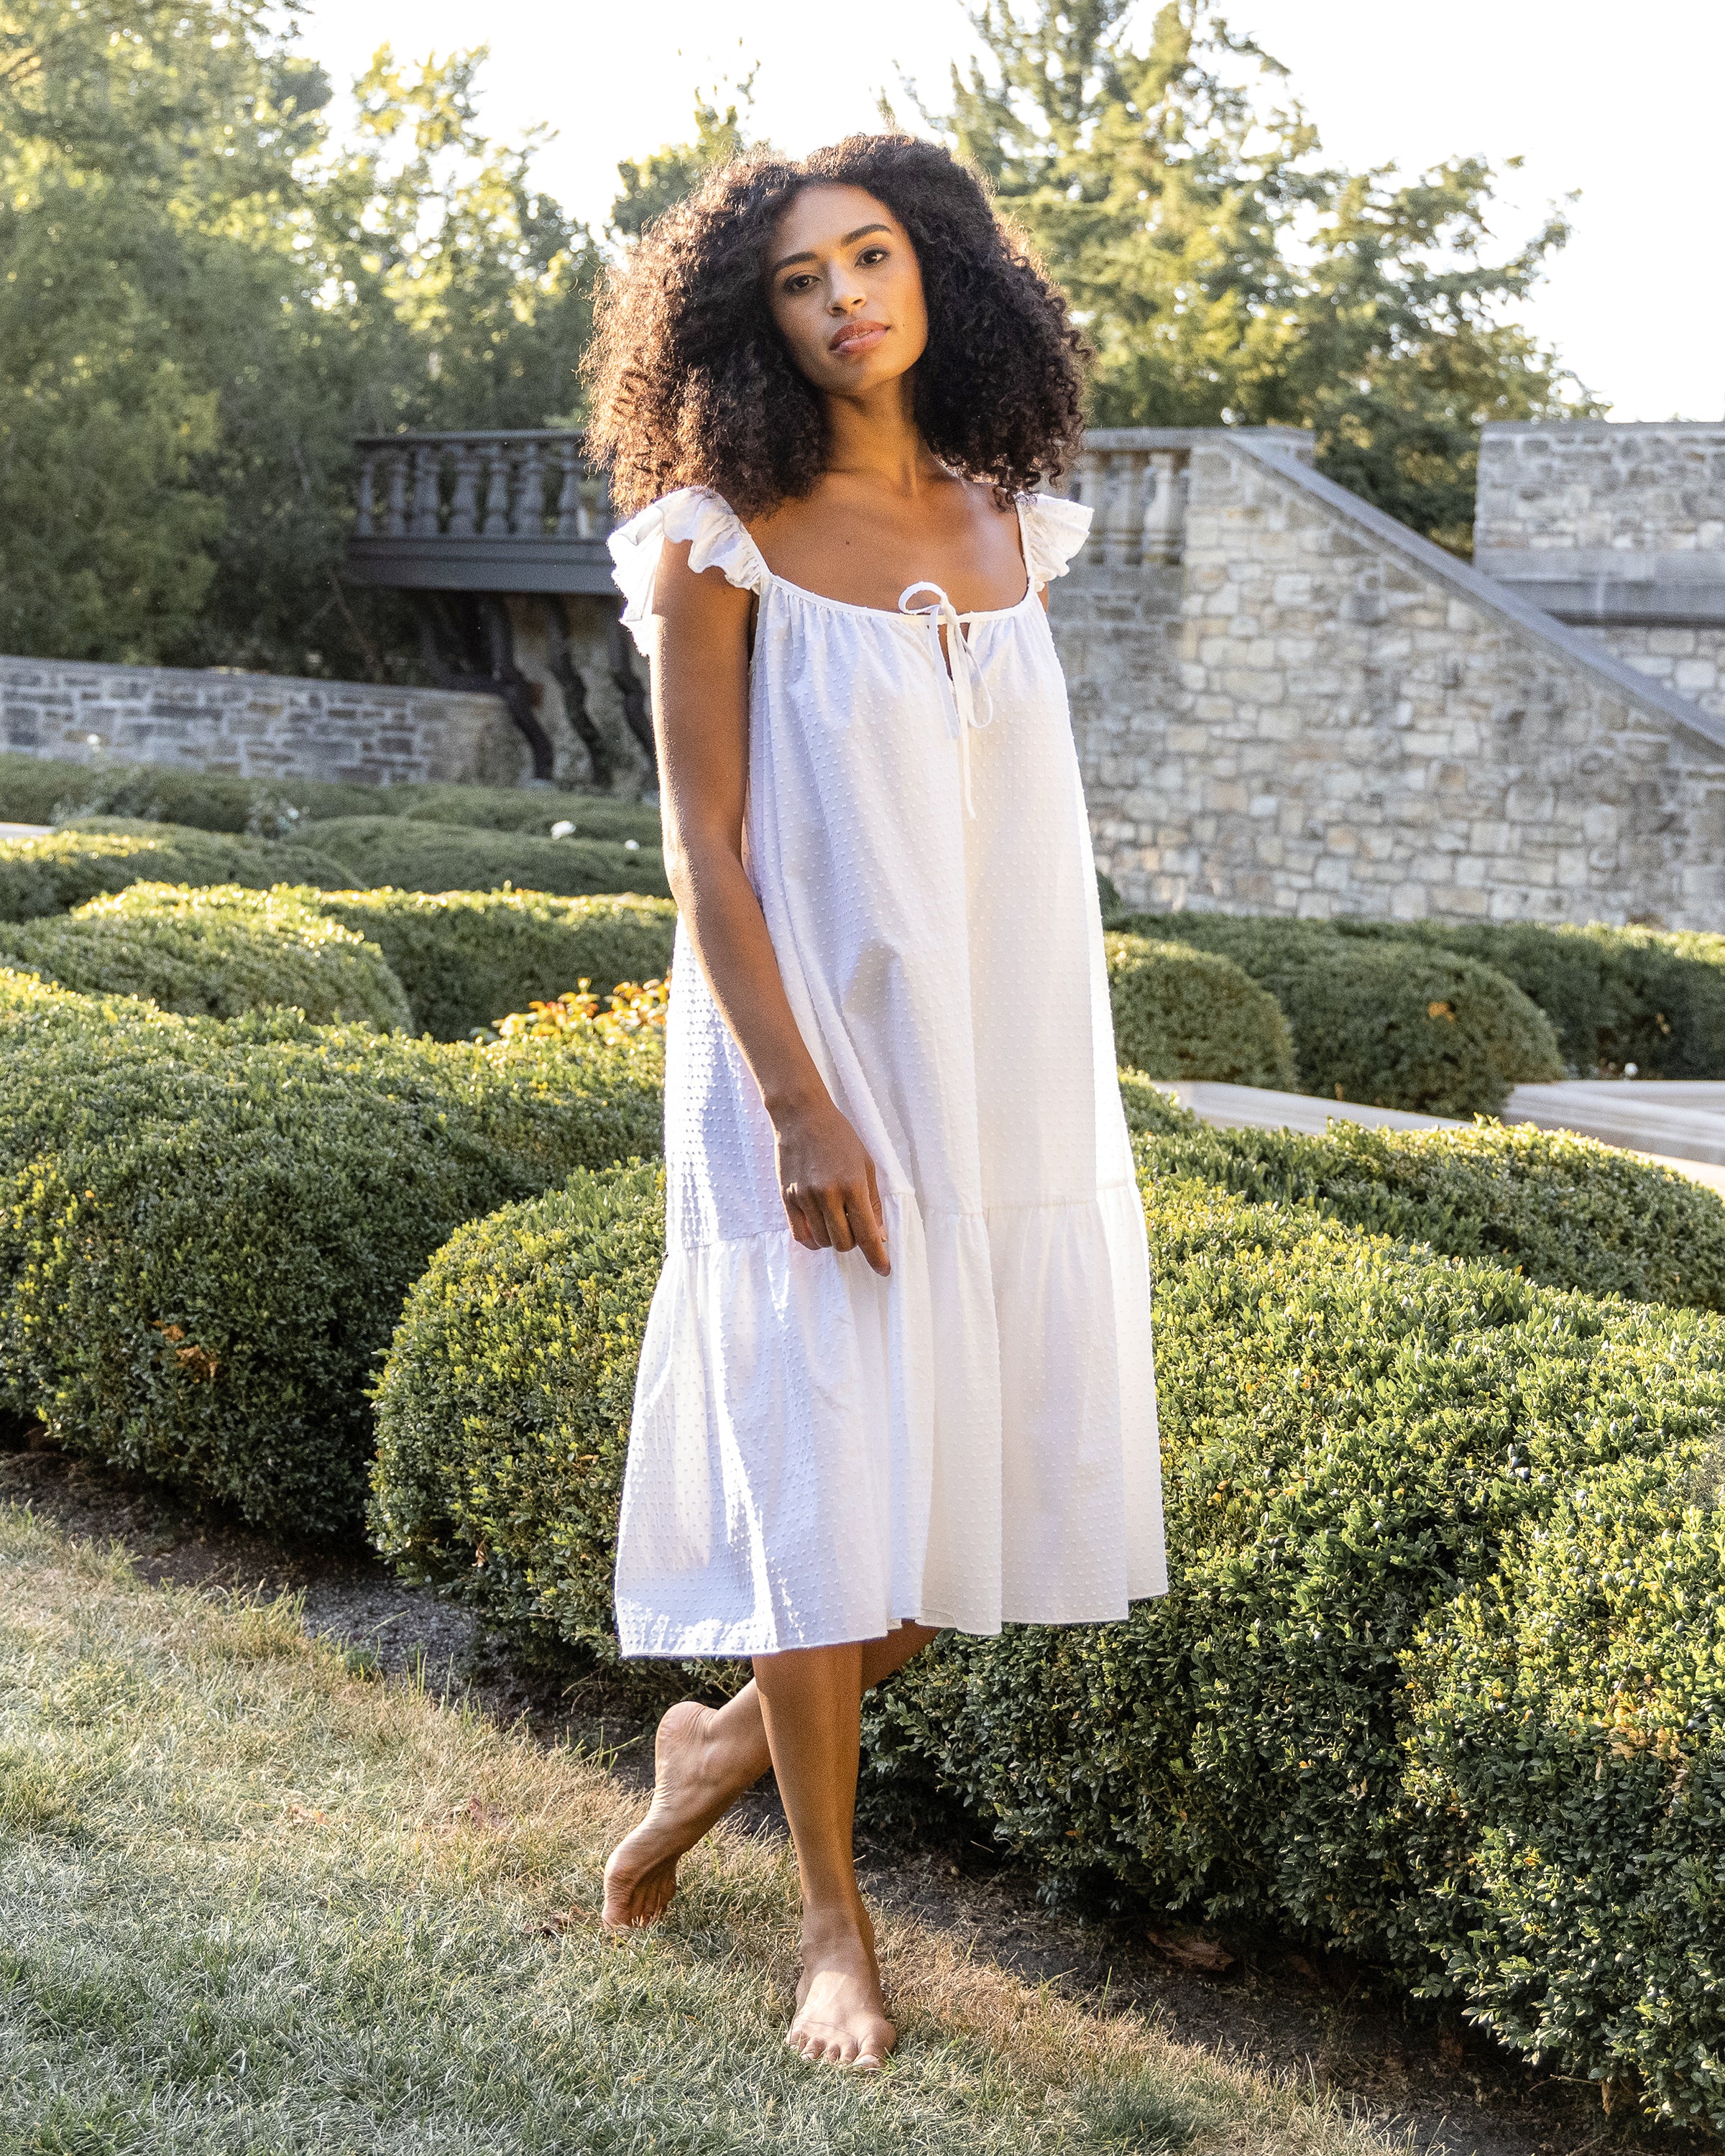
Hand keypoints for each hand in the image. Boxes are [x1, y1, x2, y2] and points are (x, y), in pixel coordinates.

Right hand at [772, 1095, 889, 1276]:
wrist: (802, 1116)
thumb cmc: (839, 1137)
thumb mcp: (866, 1164)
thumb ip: (872, 1202)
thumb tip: (880, 1235)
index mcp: (853, 1185)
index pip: (867, 1234)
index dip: (877, 1257)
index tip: (884, 1270)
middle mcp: (828, 1195)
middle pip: (844, 1243)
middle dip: (855, 1243)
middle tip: (856, 1228)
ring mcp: (805, 1197)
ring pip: (823, 1241)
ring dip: (834, 1240)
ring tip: (837, 1223)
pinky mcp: (787, 1198)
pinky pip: (801, 1235)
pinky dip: (813, 1240)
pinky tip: (820, 1231)